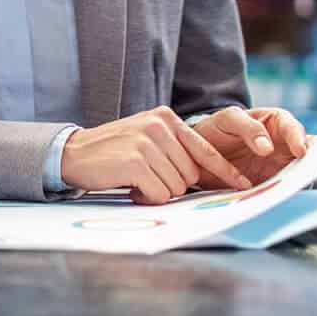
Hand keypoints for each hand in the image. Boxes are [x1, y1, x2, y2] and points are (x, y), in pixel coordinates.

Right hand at [59, 105, 251, 204]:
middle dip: (172, 185)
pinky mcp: (136, 161)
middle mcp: (159, 126)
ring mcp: (147, 142)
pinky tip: (129, 186)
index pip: (205, 149)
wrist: (72, 153)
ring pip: (176, 186)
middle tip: (147, 179)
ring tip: (135, 180)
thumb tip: (203, 176)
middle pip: (191, 174)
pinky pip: (159, 193)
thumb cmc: (113, 153)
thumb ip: (173, 149)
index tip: (243, 185)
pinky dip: (145, 197)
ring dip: (157, 192)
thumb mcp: (146, 140)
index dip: (225, 171)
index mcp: (166, 118)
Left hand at [191, 106, 310, 187]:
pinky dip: (283, 193)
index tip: (299, 151)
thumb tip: (269, 149)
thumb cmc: (218, 129)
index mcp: (276, 123)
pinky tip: (280, 197)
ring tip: (298, 186)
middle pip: (304, 154)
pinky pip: (281, 190)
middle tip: (307, 171)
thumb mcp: (229, 119)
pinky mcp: (271, 185)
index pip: (293, 128)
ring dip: (299, 179)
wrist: (199, 151)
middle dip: (309, 162)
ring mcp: (279, 166)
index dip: (297, 138)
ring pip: (297, 173)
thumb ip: (249, 128)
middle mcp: (283, 145)